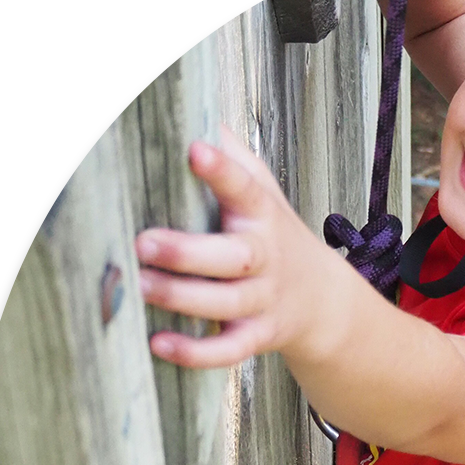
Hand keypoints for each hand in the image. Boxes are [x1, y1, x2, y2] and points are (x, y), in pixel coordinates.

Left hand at [137, 126, 339, 368]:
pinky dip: (196, 352)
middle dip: (188, 252)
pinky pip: (228, 350)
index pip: (247, 188)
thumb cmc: (276, 239)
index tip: (197, 150)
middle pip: (233, 257)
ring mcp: (263, 301)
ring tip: (139, 286)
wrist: (325, 303)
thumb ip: (236, 160)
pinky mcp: (257, 336)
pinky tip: (159, 345)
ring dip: (182, 298)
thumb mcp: (266, 195)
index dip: (223, 170)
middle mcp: (265, 260)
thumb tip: (201, 112)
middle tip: (143, 242)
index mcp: (263, 216)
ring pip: (225, 303)